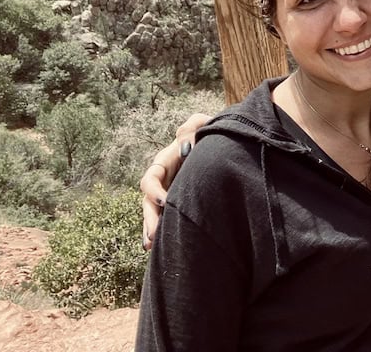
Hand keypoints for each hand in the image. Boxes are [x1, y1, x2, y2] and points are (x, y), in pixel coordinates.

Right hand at [140, 112, 211, 249]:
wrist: (221, 142)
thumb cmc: (209, 131)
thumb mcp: (201, 123)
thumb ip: (192, 126)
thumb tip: (185, 144)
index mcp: (165, 161)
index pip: (151, 178)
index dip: (154, 191)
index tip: (166, 201)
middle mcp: (163, 179)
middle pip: (148, 201)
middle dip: (150, 218)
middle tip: (154, 235)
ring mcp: (170, 191)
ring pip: (155, 213)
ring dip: (152, 229)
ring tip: (151, 246)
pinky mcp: (179, 200)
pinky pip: (167, 217)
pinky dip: (162, 231)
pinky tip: (160, 247)